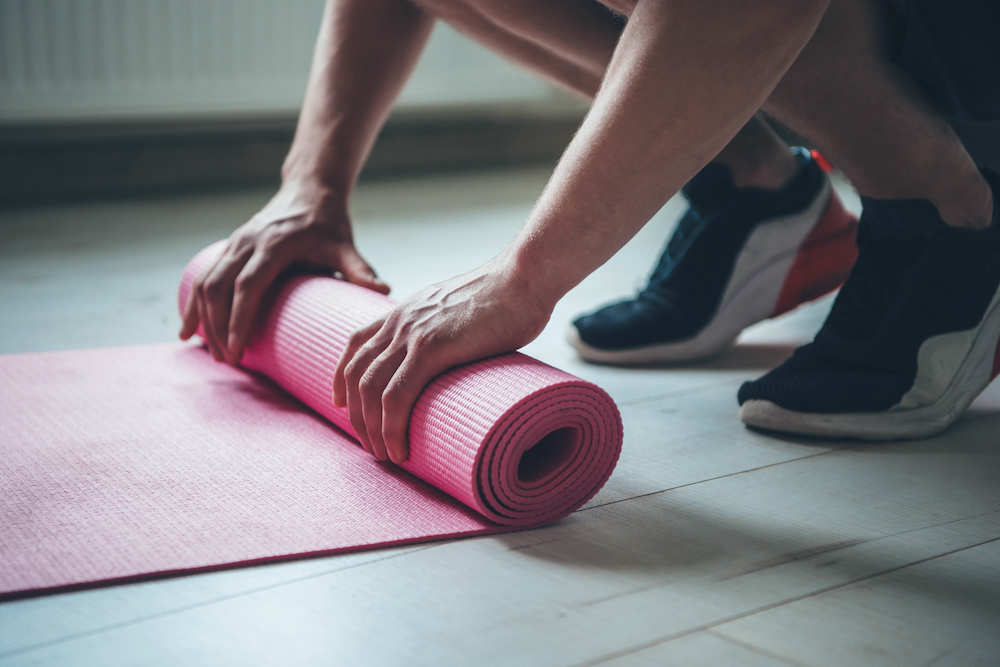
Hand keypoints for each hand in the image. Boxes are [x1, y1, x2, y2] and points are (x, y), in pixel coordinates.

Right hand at [179, 180, 388, 363]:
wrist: (310, 189)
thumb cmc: (328, 221)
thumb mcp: (344, 244)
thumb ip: (360, 269)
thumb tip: (385, 292)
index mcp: (274, 243)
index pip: (249, 285)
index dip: (240, 318)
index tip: (239, 349)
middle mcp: (248, 241)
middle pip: (220, 288)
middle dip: (219, 327)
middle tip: (230, 361)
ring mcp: (234, 243)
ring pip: (207, 283)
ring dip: (205, 320)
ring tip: (217, 355)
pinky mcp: (228, 248)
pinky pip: (203, 278)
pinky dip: (194, 305)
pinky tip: (188, 332)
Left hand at [332, 256, 552, 463]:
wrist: (526, 275)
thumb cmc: (510, 294)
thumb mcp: (464, 308)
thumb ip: (452, 328)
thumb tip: (462, 352)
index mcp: (406, 311)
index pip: (356, 343)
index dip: (343, 378)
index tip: (343, 405)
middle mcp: (400, 321)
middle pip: (356, 374)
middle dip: (357, 416)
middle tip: (372, 446)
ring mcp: (413, 334)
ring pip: (370, 389)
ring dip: (371, 430)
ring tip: (386, 456)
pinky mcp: (433, 348)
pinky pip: (397, 395)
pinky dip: (391, 428)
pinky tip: (399, 449)